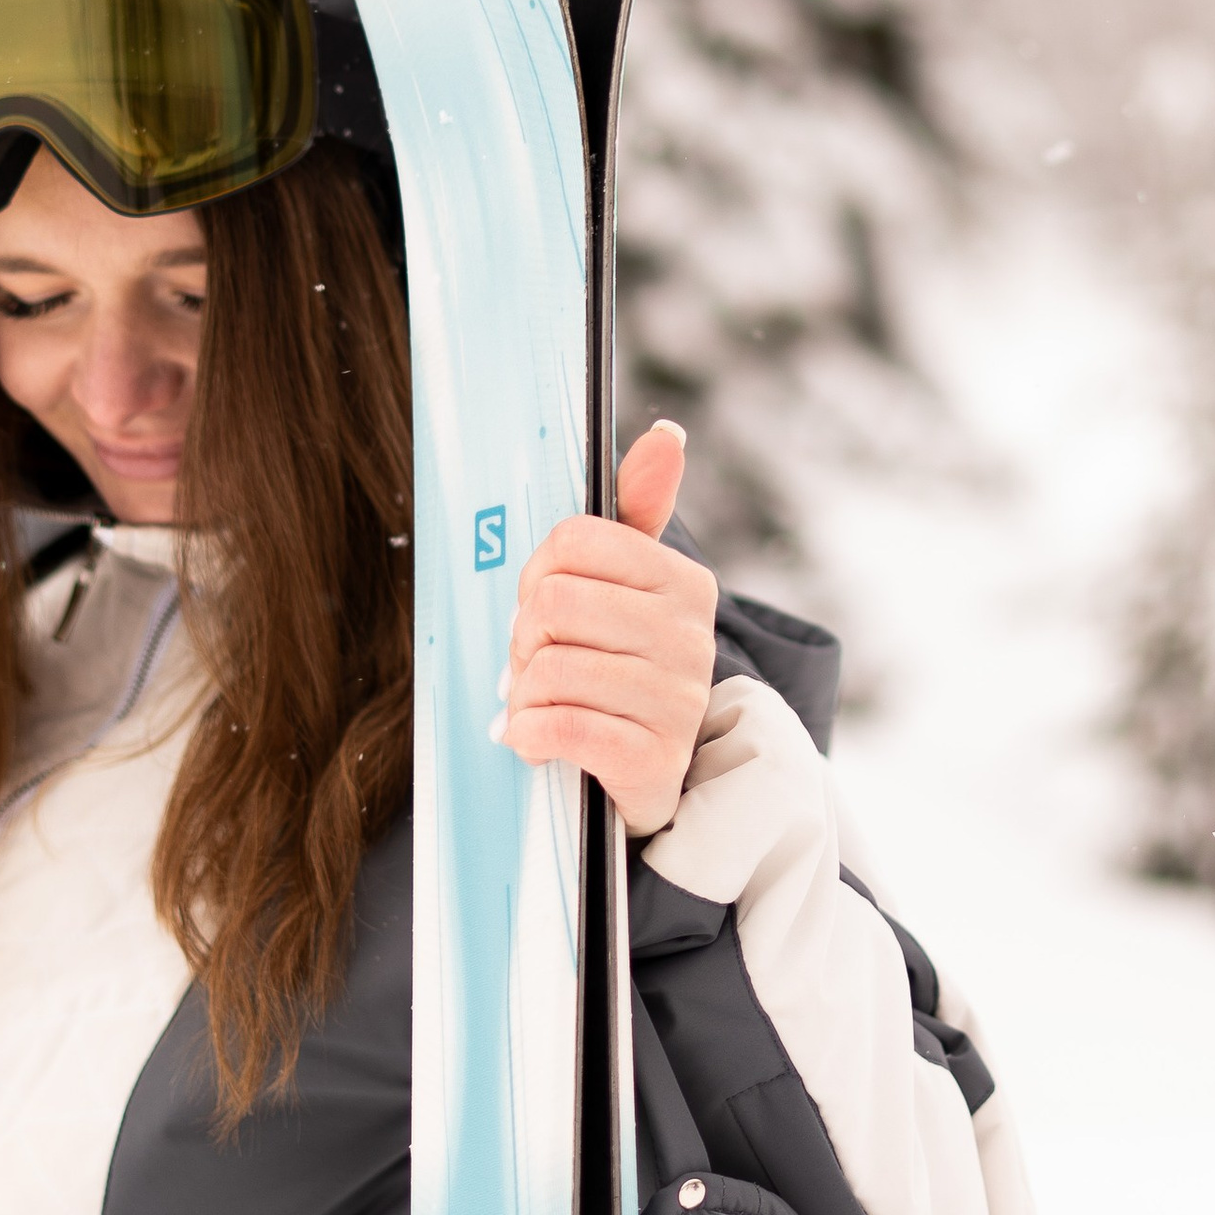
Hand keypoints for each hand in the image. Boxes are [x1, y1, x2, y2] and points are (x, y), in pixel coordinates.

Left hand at [501, 422, 718, 837]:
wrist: (649, 778)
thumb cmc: (623, 668)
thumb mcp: (631, 591)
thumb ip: (639, 513)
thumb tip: (666, 436)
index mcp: (684, 581)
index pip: (571, 541)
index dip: (538, 575)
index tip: (548, 609)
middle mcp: (691, 636)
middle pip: (552, 602)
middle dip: (524, 639)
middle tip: (538, 664)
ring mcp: (676, 701)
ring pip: (549, 668)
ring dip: (524, 695)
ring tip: (541, 705)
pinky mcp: (653, 762)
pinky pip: (559, 727)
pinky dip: (529, 736)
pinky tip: (538, 740)